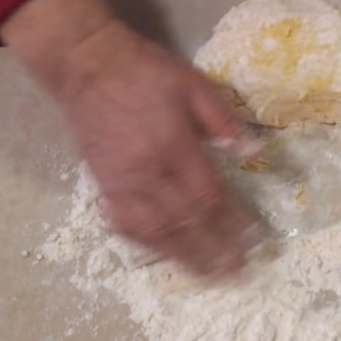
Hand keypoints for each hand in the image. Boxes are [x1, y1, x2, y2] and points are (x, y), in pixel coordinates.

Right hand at [0, 0, 265, 275]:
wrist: (87, 66)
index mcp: (174, 146)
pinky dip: (148, 243)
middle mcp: (148, 172)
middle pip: (185, 220)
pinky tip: (164, 252)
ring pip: (155, 230)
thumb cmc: (147, 72)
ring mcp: (122, 182)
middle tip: (236, 269)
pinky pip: (125, 223)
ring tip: (207, 273)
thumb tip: (253, 150)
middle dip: (213, 249)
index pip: (208, 195)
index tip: (252, 238)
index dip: (232, 220)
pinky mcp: (103, 184)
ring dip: (183, 255)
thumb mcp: (194, 84)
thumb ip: (223, 121)